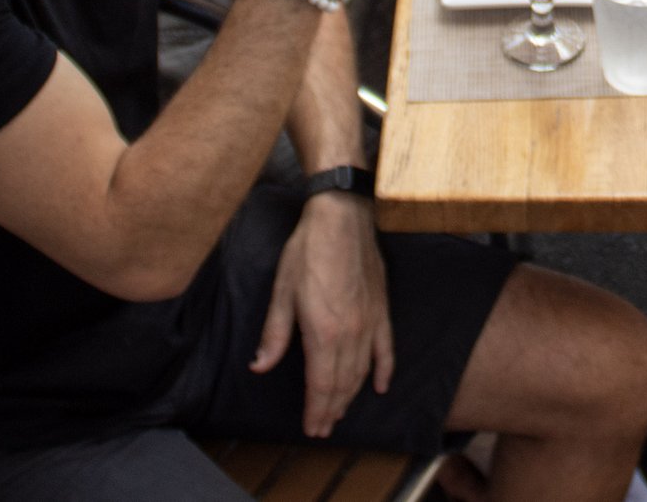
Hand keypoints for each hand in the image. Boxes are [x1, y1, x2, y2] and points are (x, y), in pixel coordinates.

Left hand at [251, 194, 392, 437]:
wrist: (342, 219)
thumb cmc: (307, 252)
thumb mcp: (282, 292)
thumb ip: (274, 335)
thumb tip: (259, 367)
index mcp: (323, 332)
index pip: (321, 385)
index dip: (316, 410)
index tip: (312, 429)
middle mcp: (350, 333)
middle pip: (342, 383)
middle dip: (332, 409)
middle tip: (323, 429)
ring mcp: (370, 322)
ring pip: (362, 371)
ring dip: (351, 396)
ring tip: (341, 413)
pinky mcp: (382, 309)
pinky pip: (386, 348)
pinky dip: (384, 370)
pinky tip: (380, 387)